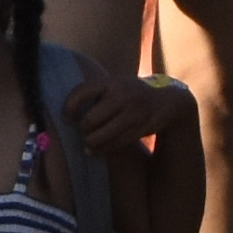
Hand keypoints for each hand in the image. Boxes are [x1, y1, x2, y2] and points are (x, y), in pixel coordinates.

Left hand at [58, 69, 178, 164]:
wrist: (166, 100)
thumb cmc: (132, 93)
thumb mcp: (116, 85)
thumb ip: (97, 93)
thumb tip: (67, 112)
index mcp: (111, 82)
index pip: (81, 93)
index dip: (68, 107)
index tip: (66, 118)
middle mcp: (121, 95)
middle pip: (89, 120)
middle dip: (82, 129)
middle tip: (81, 130)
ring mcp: (132, 113)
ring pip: (100, 136)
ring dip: (89, 142)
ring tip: (87, 142)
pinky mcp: (139, 129)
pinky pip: (113, 144)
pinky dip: (100, 150)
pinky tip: (93, 150)